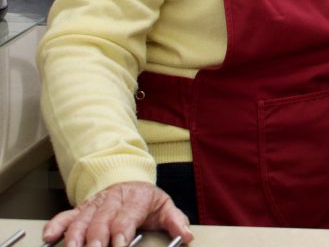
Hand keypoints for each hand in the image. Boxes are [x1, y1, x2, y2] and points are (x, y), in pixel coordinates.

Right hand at [43, 181, 193, 246]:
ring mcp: (95, 204)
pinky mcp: (81, 209)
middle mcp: (113, 200)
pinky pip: (66, 215)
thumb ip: (176, 221)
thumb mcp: (165, 207)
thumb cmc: (146, 200)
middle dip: (97, 237)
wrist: (129, 181)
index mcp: (137, 198)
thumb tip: (187, 236)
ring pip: (82, 219)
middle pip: (102, 220)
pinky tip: (50, 236)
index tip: (119, 244)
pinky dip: (56, 225)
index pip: (127, 216)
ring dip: (75, 235)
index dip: (122, 230)